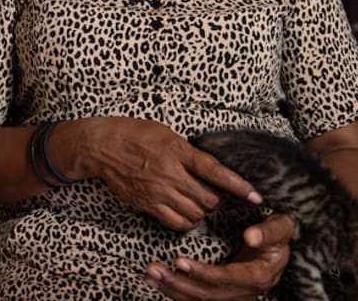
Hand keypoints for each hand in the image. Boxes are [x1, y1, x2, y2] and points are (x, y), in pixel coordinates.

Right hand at [78, 117, 260, 230]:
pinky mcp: (147, 205)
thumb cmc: (134, 133)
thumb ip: (187, 151)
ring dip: (202, 211)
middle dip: (216, 200)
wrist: (101, 146)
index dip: (238, 185)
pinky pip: (176, 223)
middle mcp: (170, 174)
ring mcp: (158, 192)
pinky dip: (186, 221)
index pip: (215, 171)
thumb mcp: (166, 133)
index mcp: (178, 151)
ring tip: (197, 202)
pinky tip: (184, 212)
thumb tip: (208, 168)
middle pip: (208, 199)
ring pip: (195, 214)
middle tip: (213, 193)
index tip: (256, 196)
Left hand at [143, 213, 294, 300]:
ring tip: (149, 274)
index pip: (227, 279)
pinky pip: (196, 300)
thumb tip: (250, 237)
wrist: (279, 249)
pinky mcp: (221, 295)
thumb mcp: (282, 228)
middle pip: (208, 295)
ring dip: (171, 289)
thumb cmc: (277, 235)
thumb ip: (269, 232)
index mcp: (257, 276)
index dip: (203, 273)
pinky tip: (156, 282)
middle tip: (154, 269)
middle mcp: (244, 292)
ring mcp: (232, 297)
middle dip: (178, 283)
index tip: (180, 261)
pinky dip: (174, 292)